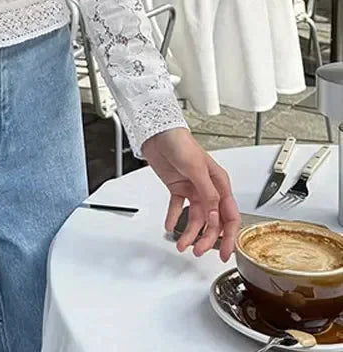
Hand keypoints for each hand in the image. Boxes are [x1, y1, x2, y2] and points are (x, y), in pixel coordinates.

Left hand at [140, 127, 240, 262]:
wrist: (158, 134)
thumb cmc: (181, 143)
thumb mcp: (196, 168)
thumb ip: (208, 194)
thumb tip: (214, 217)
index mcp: (219, 183)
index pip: (229, 216)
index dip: (229, 236)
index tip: (225, 253)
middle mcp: (208, 188)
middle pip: (213, 221)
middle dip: (207, 239)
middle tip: (198, 251)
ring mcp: (193, 189)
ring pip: (196, 218)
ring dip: (189, 233)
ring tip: (181, 244)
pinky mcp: (178, 188)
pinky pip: (178, 208)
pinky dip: (173, 218)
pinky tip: (169, 226)